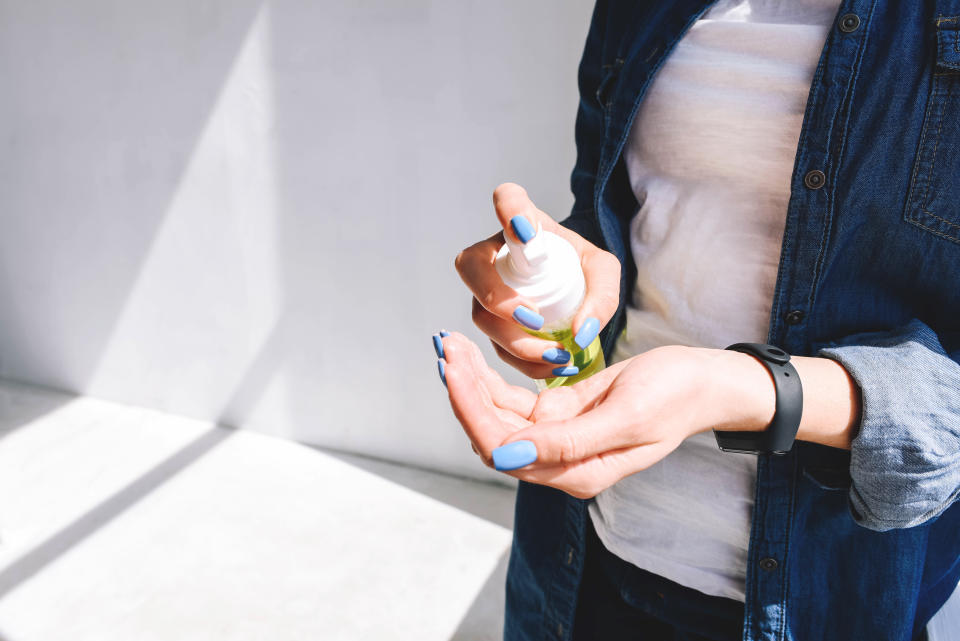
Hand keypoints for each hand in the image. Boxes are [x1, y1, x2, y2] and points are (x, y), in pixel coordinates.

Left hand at [438, 331, 738, 498]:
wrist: (703, 380)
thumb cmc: (676, 395)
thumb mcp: (627, 415)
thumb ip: (568, 442)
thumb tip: (505, 454)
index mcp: (576, 472)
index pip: (503, 449)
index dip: (472, 411)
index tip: (455, 368)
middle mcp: (560, 462)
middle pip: (492, 433)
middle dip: (464, 392)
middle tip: (445, 346)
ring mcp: (557, 438)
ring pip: (498, 416)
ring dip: (472, 383)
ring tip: (451, 344)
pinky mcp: (560, 415)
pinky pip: (514, 402)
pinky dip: (491, 379)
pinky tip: (473, 355)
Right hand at [454, 183, 619, 378]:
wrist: (575, 293)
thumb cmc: (583, 270)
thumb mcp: (603, 272)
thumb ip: (602, 294)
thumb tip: (580, 332)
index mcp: (524, 224)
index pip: (508, 200)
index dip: (509, 211)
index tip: (526, 230)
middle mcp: (494, 253)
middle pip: (471, 266)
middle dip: (496, 297)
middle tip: (532, 318)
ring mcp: (485, 289)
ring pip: (480, 314)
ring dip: (513, 339)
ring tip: (554, 355)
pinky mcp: (490, 323)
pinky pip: (493, 344)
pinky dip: (521, 361)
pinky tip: (552, 368)